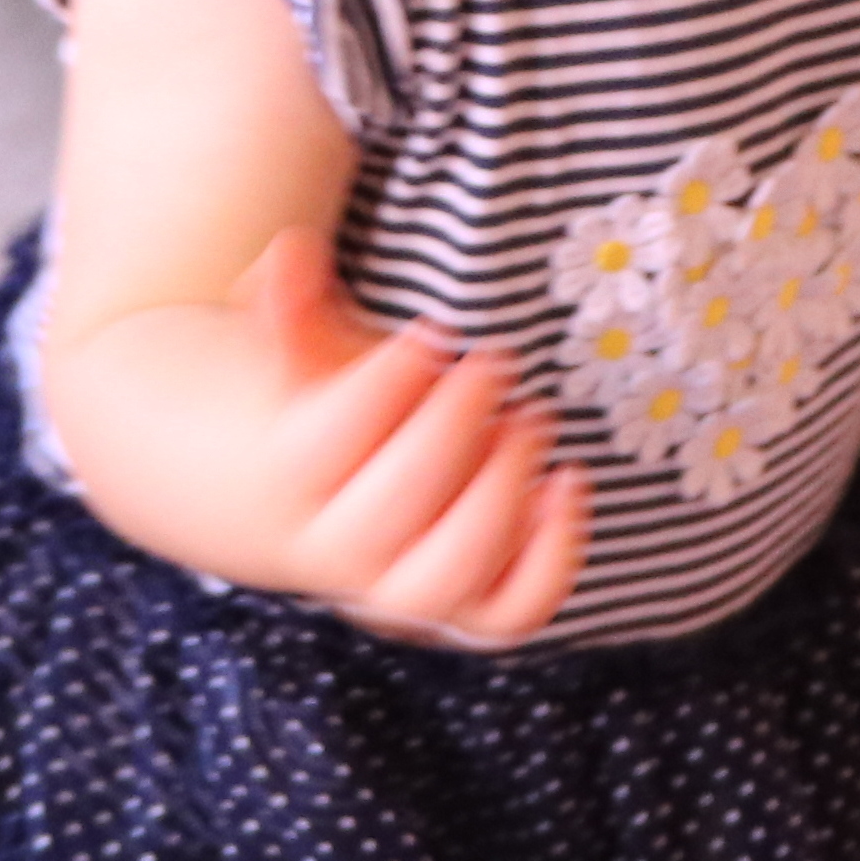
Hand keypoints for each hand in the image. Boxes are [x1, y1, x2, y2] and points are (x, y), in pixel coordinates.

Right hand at [230, 226, 589, 643]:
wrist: (313, 504)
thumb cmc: (324, 410)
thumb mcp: (306, 357)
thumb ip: (297, 308)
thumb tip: (292, 249)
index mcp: (291, 483)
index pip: (325, 448)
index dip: (382, 387)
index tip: (429, 334)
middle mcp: (341, 551)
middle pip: (386, 514)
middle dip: (449, 431)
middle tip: (492, 365)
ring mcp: (405, 589)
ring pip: (445, 578)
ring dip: (499, 497)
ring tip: (529, 420)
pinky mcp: (467, 608)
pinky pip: (512, 611)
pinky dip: (552, 557)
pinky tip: (568, 481)